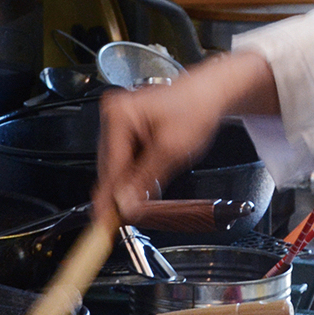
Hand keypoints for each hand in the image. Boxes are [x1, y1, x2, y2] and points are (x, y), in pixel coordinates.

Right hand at [94, 80, 224, 222]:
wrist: (210, 93)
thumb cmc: (196, 109)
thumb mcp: (171, 150)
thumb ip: (145, 179)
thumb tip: (126, 202)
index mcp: (119, 114)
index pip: (110, 165)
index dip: (109, 197)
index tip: (103, 220)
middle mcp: (114, 114)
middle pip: (110, 166)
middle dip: (120, 190)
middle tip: (124, 216)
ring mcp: (120, 120)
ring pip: (117, 164)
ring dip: (129, 181)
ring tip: (144, 192)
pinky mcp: (128, 126)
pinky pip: (125, 157)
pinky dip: (135, 171)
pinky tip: (147, 178)